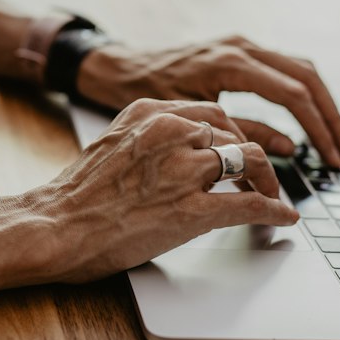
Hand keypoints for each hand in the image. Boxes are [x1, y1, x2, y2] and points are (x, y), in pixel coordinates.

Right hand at [36, 98, 298, 283]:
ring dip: (267, 180)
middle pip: (234, 134)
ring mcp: (183, 169)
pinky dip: (273, 210)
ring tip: (271, 194)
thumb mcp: (112, 143)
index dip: (232, 134)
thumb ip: (148, 138)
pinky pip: (249, 203)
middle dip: (252, 157)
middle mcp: (170, 132)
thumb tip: (179, 151)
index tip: (240, 149)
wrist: (56, 226)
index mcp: (150, 112)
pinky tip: (282, 217)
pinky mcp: (191, 208)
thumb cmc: (77, 195)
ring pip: (250, 159)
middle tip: (260, 176)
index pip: (210, 113)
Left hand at [76, 34, 339, 169]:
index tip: (330, 157)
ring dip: (322, 104)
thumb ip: (240, 133)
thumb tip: (287, 147)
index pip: (293, 94)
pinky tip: (310, 118)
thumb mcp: (191, 119)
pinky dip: (304, 93)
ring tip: (334, 139)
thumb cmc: (143, 94)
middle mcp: (241, 47)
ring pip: (301, 68)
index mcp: (230, 63)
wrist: (117, 67)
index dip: (317, 128)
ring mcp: (242, 44)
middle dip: (330, 117)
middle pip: (307, 76)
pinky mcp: (239, 50)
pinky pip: (284, 67)